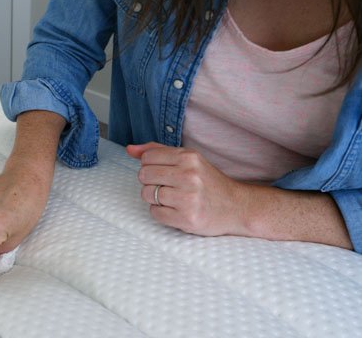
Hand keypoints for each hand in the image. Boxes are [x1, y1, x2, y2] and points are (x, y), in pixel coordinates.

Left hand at [126, 142, 246, 235]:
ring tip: (173, 198)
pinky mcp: (187, 218)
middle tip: (167, 186)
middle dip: (151, 182)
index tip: (163, 172)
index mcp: (189, 157)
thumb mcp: (188, 160)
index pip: (147, 157)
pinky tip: (175, 209)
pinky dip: (161, 212)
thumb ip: (158, 152)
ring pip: (147, 194)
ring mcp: (188, 198)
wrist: (237, 207)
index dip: (150, 166)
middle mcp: (189, 175)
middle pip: (144, 176)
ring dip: (155, 198)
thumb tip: (129, 149)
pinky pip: (155, 213)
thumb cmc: (208, 182)